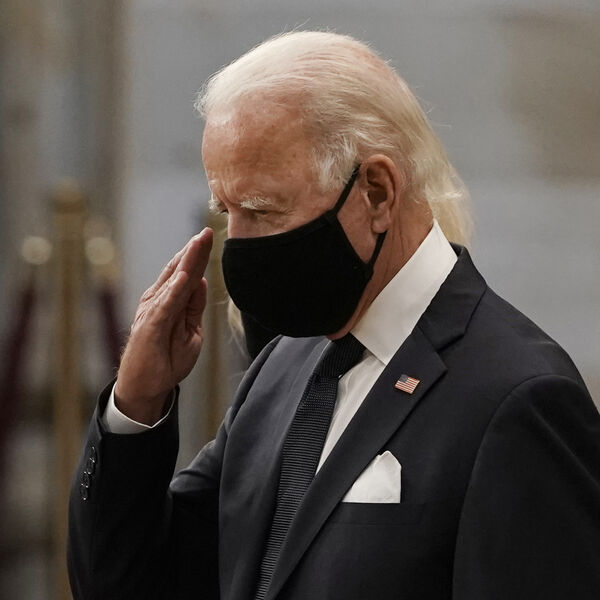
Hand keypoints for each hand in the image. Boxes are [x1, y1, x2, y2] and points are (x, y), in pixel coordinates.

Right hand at [114, 228, 212, 424]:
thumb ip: (194, 306)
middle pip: (180, 271)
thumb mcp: (190, 330)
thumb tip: (201, 280)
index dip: (198, 255)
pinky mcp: (149, 327)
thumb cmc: (167, 358)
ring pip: (173, 282)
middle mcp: (159, 301)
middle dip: (194, 251)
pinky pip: (165, 306)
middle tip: (207, 231)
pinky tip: (185, 276)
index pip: (187, 274)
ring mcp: (153, 312)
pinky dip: (174, 291)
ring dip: (186, 262)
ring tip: (198, 243)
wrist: (147, 386)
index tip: (210, 236)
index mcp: (170, 301)